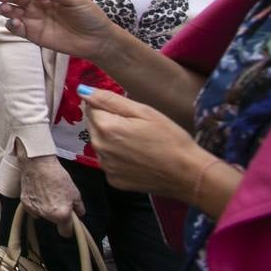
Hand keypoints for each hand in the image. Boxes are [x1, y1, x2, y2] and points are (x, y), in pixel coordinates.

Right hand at [0, 0, 117, 60]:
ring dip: (5, 8)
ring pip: (12, 11)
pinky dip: (11, 25)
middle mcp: (37, 4)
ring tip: (7, 10)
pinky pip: (16, 28)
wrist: (98, 41)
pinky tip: (16, 24)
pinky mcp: (33, 34)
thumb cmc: (90, 16)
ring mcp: (33, 19)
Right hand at [19, 153, 84, 236]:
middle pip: (54, 222)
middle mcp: (47, 215)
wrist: (38, 164)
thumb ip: (79, 207)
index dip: (69, 228)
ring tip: (49, 194)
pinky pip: (34, 209)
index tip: (70, 223)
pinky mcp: (25, 204)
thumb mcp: (75, 192)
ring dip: (47, 209)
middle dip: (58, 214)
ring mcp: (35, 210)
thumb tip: (78, 213)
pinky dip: (37, 204)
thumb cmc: (56, 176)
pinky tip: (39, 193)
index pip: (66, 232)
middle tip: (60, 200)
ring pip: (43, 215)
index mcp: (61, 215)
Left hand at [82, 89, 208, 200]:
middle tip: (135, 127)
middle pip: (93, 126)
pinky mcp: (113, 180)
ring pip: (100, 144)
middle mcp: (99, 147)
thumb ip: (110, 100)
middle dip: (108, 123)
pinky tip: (137, 158)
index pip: (91, 108)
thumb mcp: (144, 112)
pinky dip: (117, 158)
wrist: (187, 174)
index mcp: (105, 127)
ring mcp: (105, 166)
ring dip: (111, 140)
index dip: (108, 107)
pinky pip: (108, 162)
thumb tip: (82, 90)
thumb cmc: (169, 138)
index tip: (128, 114)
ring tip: (137, 143)